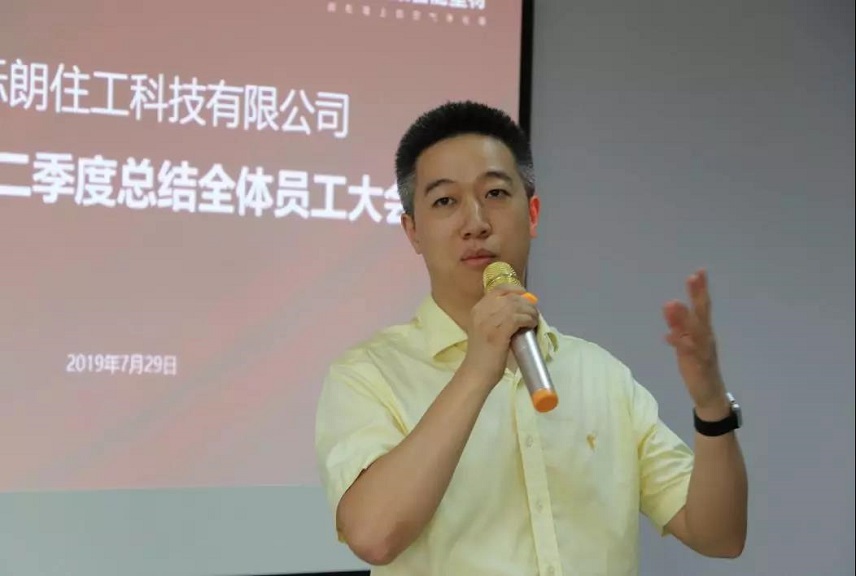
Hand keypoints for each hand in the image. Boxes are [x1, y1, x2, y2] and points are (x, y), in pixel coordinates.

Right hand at [463, 284, 539, 387]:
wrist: (476, 373)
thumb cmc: (483, 355)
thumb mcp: (485, 329)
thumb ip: (496, 317)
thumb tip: (519, 309)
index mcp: (477, 309)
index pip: (498, 289)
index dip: (515, 290)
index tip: (526, 296)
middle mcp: (481, 312)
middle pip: (511, 297)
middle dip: (526, 303)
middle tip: (534, 312)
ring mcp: (489, 321)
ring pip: (516, 306)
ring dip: (530, 312)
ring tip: (534, 320)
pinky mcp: (498, 332)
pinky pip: (519, 318)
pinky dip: (529, 320)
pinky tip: (532, 326)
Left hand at [662, 269, 729, 416]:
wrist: (710, 395)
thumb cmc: (698, 366)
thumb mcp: (685, 343)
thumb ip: (678, 326)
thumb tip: (670, 306)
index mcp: (704, 331)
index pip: (702, 307)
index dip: (700, 290)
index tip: (698, 272)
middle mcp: (706, 338)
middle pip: (702, 314)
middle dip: (698, 296)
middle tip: (693, 277)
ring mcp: (703, 351)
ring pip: (696, 331)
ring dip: (684, 318)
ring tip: (673, 303)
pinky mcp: (698, 365)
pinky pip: (689, 353)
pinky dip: (680, 344)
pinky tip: (669, 337)